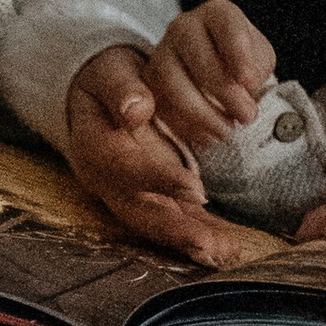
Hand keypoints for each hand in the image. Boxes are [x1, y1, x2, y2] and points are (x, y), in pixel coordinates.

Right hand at [64, 44, 244, 265]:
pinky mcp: (155, 198)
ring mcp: (133, 194)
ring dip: (192, 241)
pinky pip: (178, 220)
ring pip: (160, 225)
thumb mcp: (109, 73)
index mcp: (96, 149)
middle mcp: (111, 182)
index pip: (127, 170)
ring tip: (227, 252)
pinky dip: (202, 235)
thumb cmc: (109, 81)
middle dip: (175, 231)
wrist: (105, 96)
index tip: (196, 189)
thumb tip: (135, 110)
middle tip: (210, 245)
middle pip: (140, 212)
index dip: (159, 181)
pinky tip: (229, 246)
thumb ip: (119, 88)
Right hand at [145, 0, 275, 146]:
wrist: (218, 79)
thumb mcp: (259, 61)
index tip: (248, 82)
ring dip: (203, 112)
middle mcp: (184, 27)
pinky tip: (209, 135)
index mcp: (218, 14)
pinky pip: (160, 103)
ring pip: (171, 80)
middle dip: (225, 91)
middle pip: (197, 55)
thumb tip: (244, 86)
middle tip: (246, 116)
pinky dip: (187, 125)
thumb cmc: (242, 66)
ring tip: (228, 130)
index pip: (227, 25)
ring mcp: (163, 52)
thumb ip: (255, 68)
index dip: (238, 53)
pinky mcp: (149, 82)